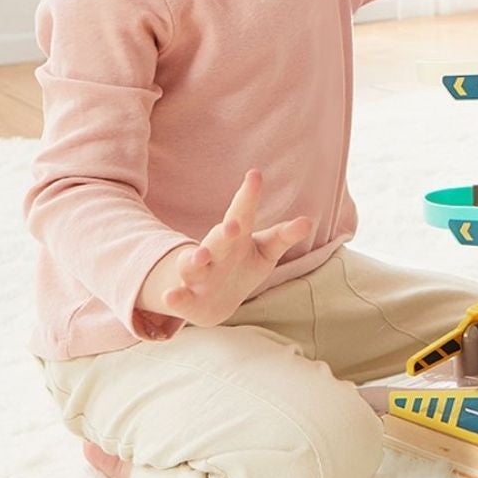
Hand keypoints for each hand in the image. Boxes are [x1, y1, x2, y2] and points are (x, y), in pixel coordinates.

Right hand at [135, 170, 312, 333]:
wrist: (213, 301)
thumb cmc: (242, 267)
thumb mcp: (266, 251)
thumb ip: (284, 236)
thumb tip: (307, 221)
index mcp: (235, 238)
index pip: (243, 213)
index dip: (249, 196)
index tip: (255, 175)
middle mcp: (214, 252)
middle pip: (218, 240)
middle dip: (225, 232)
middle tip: (233, 224)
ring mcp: (198, 275)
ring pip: (192, 266)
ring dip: (193, 260)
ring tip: (199, 256)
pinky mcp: (189, 300)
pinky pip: (181, 298)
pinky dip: (175, 298)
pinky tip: (170, 296)